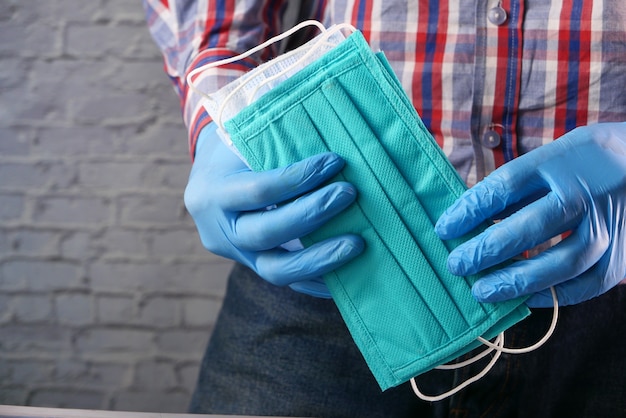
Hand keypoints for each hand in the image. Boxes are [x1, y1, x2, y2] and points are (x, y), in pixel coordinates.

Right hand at [184, 123, 363, 297]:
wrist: (210, 183)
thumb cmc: (235, 152)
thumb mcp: (243, 139)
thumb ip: (276, 142)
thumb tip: (331, 141)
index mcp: (213, 193)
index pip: (258, 190)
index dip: (298, 178)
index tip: (334, 161)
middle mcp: (220, 231)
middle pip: (266, 232)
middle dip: (312, 214)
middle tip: (349, 194)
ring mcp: (237, 256)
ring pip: (276, 270)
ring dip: (321, 258)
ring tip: (357, 243)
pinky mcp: (255, 268)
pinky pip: (289, 283)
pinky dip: (319, 280)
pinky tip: (350, 274)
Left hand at [435, 122, 625, 306]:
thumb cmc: (585, 160)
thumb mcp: (550, 156)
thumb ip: (516, 187)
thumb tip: (470, 219)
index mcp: (559, 161)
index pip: (505, 186)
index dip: (469, 209)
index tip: (443, 228)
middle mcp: (585, 193)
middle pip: (530, 226)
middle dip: (486, 250)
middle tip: (456, 265)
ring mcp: (608, 224)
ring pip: (562, 261)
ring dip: (517, 281)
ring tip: (482, 291)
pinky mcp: (622, 252)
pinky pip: (589, 282)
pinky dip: (554, 295)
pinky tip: (524, 298)